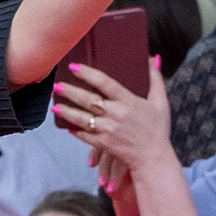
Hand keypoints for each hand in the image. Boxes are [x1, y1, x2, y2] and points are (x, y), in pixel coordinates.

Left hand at [58, 58, 171, 182]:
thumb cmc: (157, 129)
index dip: (87, 73)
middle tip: (57, 85)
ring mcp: (108, 130)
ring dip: (67, 111)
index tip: (74, 67)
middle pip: (88, 99)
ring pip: (82, 118)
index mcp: (128, 101)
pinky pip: (85, 135)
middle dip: (70, 92)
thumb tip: (154, 57)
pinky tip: (66, 124)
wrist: (153, 158)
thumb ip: (155, 79)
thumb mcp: (161, 102)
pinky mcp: (103, 143)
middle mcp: (116, 114)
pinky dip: (75, 130)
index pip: (104, 83)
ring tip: (55, 105)